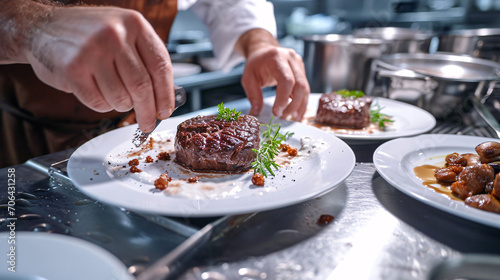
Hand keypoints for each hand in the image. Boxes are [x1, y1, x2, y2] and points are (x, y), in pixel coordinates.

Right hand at [25, 6, 174, 132]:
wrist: (43, 28)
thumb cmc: (90, 34)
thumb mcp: (124, 33)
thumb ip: (145, 58)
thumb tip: (164, 96)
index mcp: (134, 23)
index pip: (160, 66)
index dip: (166, 94)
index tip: (166, 110)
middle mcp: (115, 34)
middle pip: (142, 86)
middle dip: (148, 111)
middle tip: (148, 123)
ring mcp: (92, 51)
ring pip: (121, 98)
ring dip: (121, 105)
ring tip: (114, 95)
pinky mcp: (73, 69)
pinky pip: (99, 103)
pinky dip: (103, 105)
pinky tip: (97, 92)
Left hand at [237, 29, 309, 120]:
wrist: (264, 51)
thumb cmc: (255, 65)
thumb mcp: (248, 79)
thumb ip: (253, 96)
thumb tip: (256, 113)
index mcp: (276, 58)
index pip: (286, 80)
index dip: (283, 99)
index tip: (276, 113)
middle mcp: (291, 59)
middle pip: (300, 85)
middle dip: (293, 105)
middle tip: (282, 117)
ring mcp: (299, 64)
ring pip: (305, 89)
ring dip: (299, 106)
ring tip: (289, 117)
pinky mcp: (302, 71)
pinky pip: (305, 89)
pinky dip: (301, 103)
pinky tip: (295, 112)